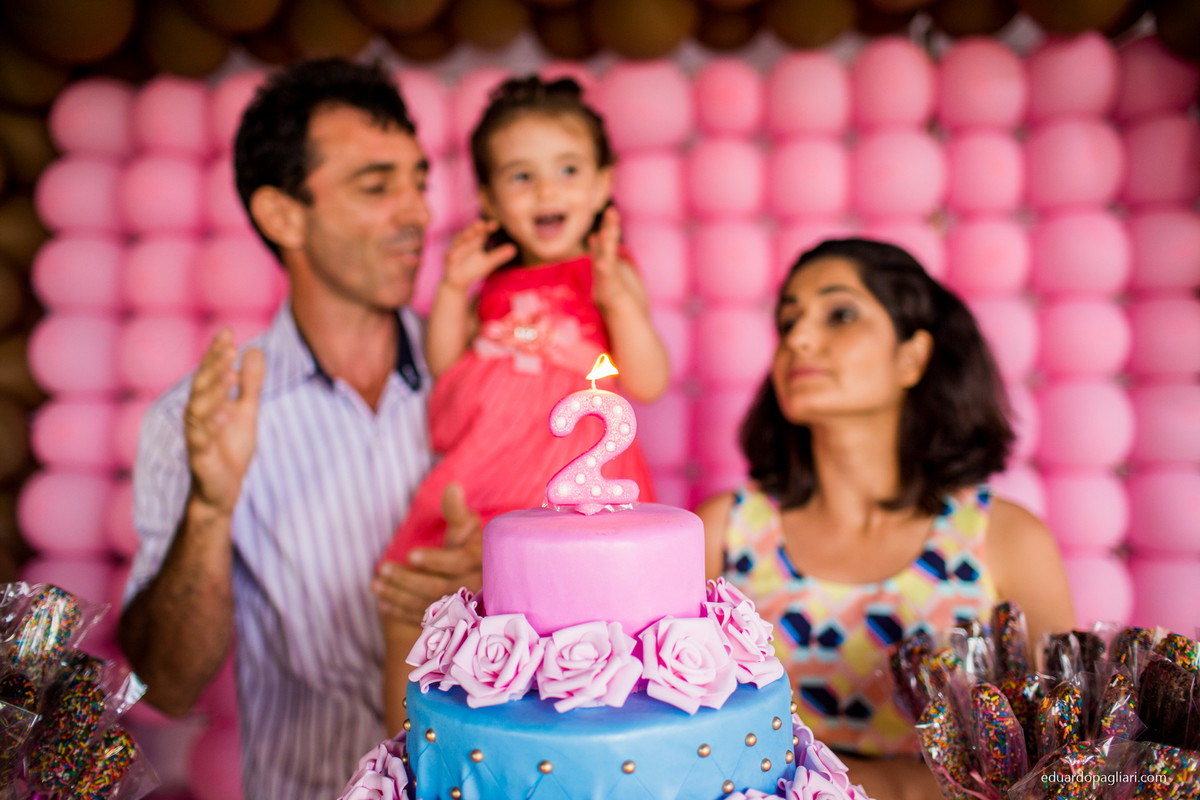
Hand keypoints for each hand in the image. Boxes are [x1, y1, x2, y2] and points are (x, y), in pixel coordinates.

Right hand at [184, 329, 263, 516]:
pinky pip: (201, 440)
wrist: (222, 490)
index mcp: (207, 403)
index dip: (216, 352)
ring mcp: (196, 436)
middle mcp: (197, 416)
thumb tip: (254, 349)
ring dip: (214, 390)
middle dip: (214, 366)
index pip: (209, 372)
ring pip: (198, 409)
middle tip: (229, 347)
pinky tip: (225, 412)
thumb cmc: (230, 449)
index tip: (228, 331)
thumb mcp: (246, 411)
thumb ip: (250, 383)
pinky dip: (212, 425)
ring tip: (231, 374)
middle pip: (201, 386)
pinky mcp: (200, 458)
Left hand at [373, 483, 483, 625]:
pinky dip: (401, 612)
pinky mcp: (448, 620)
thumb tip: (452, 487)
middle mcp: (474, 587)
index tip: (410, 554)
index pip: (458, 563)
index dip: (434, 560)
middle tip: (381, 568)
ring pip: (427, 604)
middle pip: (438, 588)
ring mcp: (461, 607)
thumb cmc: (469, 543)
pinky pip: (423, 620)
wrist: (479, 577)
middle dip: (406, 579)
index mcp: (481, 560)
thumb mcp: (466, 525)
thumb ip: (456, 510)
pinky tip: (383, 603)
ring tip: (374, 584)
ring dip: (397, 595)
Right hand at [441, 219, 517, 292]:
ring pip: (459, 243)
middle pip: (469, 233)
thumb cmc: (472, 269)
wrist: (457, 283)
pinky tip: (454, 254)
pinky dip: (452, 254)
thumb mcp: (488, 263)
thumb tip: (514, 248)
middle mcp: (464, 243)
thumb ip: (499, 255)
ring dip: (463, 238)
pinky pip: (450, 257)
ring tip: (470, 234)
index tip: (495, 224)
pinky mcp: (448, 261)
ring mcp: (455, 251)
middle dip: (474, 229)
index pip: (482, 232)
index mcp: (474, 242)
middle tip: (481, 224)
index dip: (487, 228)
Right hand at [588, 206, 633, 309]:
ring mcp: (606, 288)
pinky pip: (608, 283)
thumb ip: (624, 272)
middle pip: (605, 250)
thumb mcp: (629, 289)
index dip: (605, 234)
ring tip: (607, 230)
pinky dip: (604, 273)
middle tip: (612, 211)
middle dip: (609, 231)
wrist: (630, 338)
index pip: (605, 251)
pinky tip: (603, 264)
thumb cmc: (631, 316)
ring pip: (605, 262)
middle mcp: (605, 280)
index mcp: (610, 277)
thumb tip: (616, 262)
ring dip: (606, 246)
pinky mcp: (611, 298)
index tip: (607, 218)